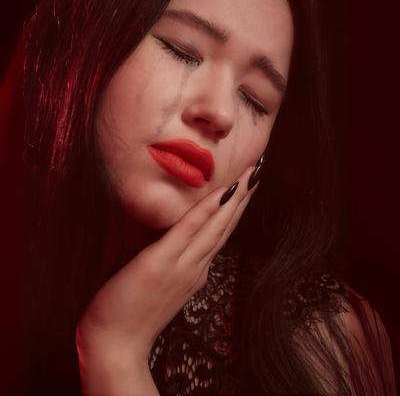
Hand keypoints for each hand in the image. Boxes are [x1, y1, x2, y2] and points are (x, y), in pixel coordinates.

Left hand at [76, 165, 258, 394]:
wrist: (116, 344)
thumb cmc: (133, 313)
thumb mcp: (162, 286)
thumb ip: (174, 264)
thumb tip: (177, 243)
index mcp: (195, 271)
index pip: (220, 234)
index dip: (235, 209)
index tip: (246, 188)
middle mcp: (196, 267)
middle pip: (225, 226)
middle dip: (244, 197)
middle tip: (258, 171)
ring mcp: (182, 266)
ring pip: (215, 227)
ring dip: (234, 198)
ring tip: (251, 175)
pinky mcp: (161, 263)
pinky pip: (187, 231)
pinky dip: (206, 211)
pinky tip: (222, 193)